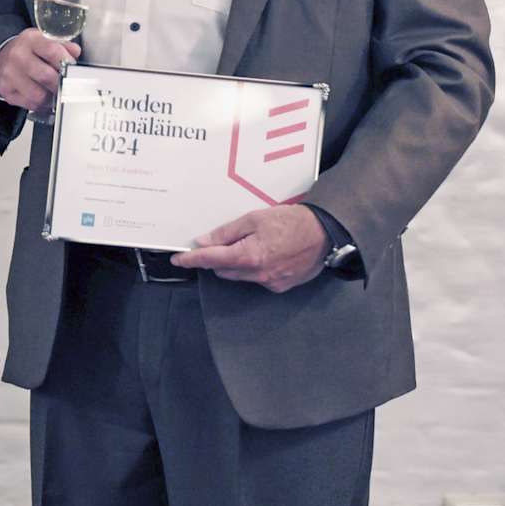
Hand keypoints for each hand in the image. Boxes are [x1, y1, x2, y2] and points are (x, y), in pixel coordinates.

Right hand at [0, 28, 80, 112]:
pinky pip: (31, 104)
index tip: (72, 67)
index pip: (52, 51)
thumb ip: (62, 45)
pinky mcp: (6, 90)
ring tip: (55, 91)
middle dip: (61, 83)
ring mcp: (9, 74)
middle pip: (46, 76)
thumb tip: (74, 53)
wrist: (3, 57)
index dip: (66, 61)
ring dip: (52, 96)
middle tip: (67, 84)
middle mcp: (17, 56)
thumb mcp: (44, 40)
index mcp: (30, 40)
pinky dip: (42, 104)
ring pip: (39, 95)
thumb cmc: (28, 50)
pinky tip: (45, 97)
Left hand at [173, 204, 328, 291]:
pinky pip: (256, 279)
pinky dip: (254, 268)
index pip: (210, 260)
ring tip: (253, 244)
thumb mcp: (254, 219)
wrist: (326, 233)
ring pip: (239, 276)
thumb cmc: (292, 222)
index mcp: (248, 256)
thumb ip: (226, 233)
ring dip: (236, 263)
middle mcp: (258, 274)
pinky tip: (267, 254)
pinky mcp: (280, 286)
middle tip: (224, 241)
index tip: (179, 259)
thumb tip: (204, 242)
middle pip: (223, 270)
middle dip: (217, 258)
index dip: (191, 260)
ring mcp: (270, 282)